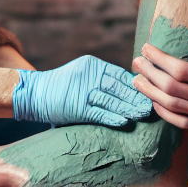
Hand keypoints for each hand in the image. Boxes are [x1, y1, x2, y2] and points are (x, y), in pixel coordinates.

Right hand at [12, 55, 152, 126]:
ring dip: (129, 108)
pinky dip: (113, 117)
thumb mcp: (82, 74)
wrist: (35, 93)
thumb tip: (126, 90)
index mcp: (92, 65)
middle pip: (119, 86)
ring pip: (112, 99)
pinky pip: (98, 112)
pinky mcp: (76, 106)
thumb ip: (100, 79)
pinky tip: (125, 121)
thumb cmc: (61, 86)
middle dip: (136, 97)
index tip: (150, 92)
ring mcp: (82, 90)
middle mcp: (89, 74)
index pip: (120, 74)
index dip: (135, 84)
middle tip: (152, 105)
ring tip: (143, 114)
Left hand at [132, 27, 187, 139]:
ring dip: (151, 94)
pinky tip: (155, 103)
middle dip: (149, 74)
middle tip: (136, 63)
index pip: (178, 69)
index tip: (146, 48)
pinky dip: (165, 114)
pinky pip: (182, 125)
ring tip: (139, 82)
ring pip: (172, 108)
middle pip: (170, 89)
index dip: (158, 59)